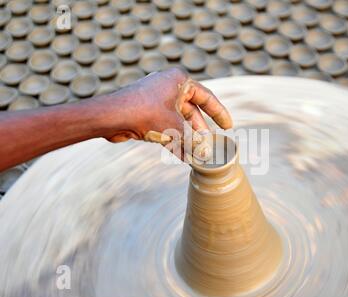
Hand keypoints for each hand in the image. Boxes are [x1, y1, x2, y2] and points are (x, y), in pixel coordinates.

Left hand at [105, 68, 231, 156]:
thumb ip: (193, 141)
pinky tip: (183, 157)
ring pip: (179, 121)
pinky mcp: (147, 112)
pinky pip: (167, 126)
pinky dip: (174, 140)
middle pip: (192, 111)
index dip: (219, 113)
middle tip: (210, 146)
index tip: (229, 126)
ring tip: (198, 155)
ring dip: (188, 138)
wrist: (111, 116)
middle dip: (200, 131)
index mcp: (179, 81)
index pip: (206, 97)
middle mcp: (169, 87)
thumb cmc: (144, 114)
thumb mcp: (175, 128)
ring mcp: (157, 99)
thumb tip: (205, 156)